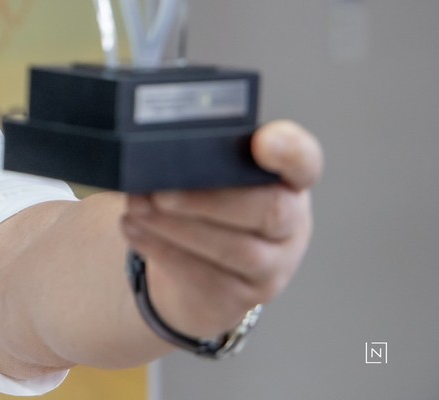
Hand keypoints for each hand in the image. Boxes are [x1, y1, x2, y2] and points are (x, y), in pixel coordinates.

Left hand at [120, 120, 322, 339]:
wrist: (202, 275)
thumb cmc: (206, 208)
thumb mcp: (213, 179)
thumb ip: (201, 158)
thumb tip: (151, 148)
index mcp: (287, 179)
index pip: (304, 161)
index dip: (291, 150)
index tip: (265, 141)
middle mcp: (290, 224)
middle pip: (269, 210)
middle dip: (208, 200)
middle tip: (159, 191)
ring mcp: (272, 266)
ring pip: (235, 250)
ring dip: (176, 227)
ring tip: (137, 207)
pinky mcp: (241, 296)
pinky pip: (205, 276)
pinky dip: (162, 249)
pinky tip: (134, 229)